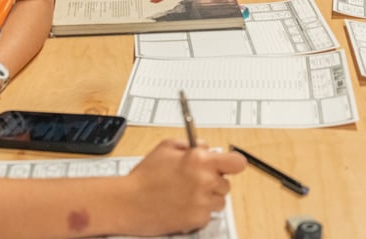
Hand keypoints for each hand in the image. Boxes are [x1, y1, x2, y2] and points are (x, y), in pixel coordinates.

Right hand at [125, 139, 246, 234]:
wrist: (129, 202)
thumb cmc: (145, 176)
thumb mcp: (166, 147)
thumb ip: (192, 144)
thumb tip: (207, 148)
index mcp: (200, 160)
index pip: (236, 162)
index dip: (232, 163)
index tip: (228, 165)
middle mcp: (205, 181)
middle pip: (226, 183)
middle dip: (214, 181)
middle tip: (195, 180)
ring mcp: (202, 203)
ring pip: (219, 201)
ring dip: (208, 197)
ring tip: (186, 194)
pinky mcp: (197, 220)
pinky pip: (208, 215)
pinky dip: (198, 211)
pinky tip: (182, 205)